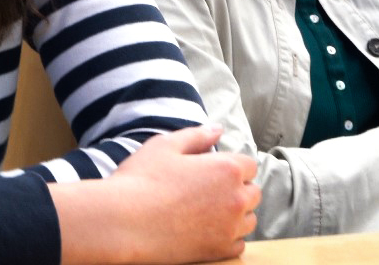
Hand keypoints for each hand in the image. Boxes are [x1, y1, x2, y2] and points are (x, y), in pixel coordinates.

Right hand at [54, 125, 259, 263]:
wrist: (125, 221)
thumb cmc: (142, 179)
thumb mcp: (165, 145)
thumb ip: (197, 136)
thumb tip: (217, 129)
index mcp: (227, 168)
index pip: (249, 165)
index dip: (231, 164)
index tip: (212, 169)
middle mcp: (236, 199)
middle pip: (253, 192)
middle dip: (238, 188)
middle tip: (209, 189)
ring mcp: (230, 228)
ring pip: (249, 219)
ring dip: (236, 213)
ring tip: (208, 210)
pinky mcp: (219, 250)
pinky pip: (238, 244)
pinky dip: (228, 236)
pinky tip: (207, 230)